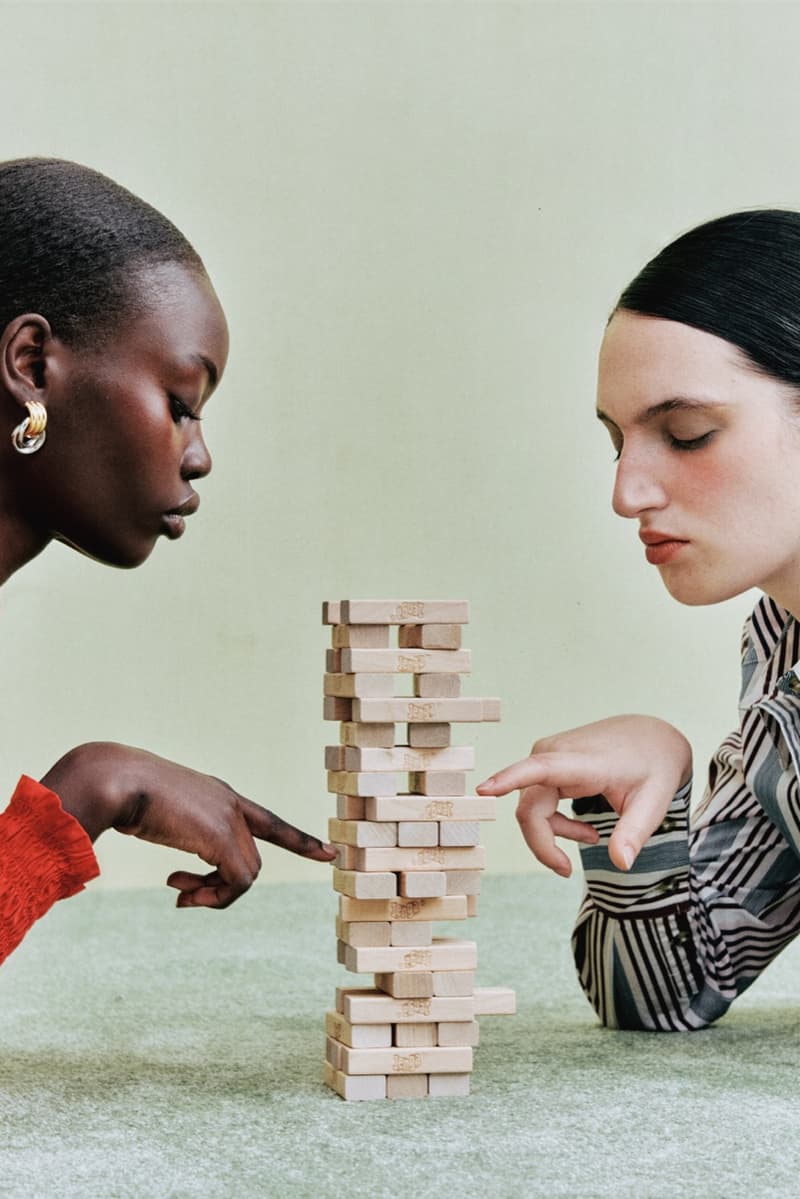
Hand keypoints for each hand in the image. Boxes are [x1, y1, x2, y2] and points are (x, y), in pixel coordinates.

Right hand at [41, 742, 336, 907]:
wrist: (117, 779)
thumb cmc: (125, 793)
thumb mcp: (158, 814)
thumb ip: (177, 833)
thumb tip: (182, 868)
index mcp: (219, 796)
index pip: (268, 820)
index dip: (298, 840)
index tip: (329, 852)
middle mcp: (231, 805)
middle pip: (249, 862)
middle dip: (219, 888)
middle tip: (183, 896)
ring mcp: (229, 819)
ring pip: (246, 876)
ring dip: (212, 895)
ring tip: (179, 894)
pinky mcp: (222, 836)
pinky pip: (237, 883)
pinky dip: (213, 897)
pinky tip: (178, 891)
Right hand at [476, 715, 691, 875]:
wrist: (650, 735)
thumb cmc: (654, 767)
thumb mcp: (655, 802)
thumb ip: (635, 832)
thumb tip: (620, 863)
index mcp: (583, 762)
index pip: (540, 769)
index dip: (509, 780)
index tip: (483, 790)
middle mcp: (555, 753)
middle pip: (530, 809)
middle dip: (544, 844)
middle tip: (565, 871)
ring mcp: (546, 754)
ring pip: (530, 807)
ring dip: (555, 832)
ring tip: (593, 838)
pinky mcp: (544, 759)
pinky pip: (536, 798)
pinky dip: (555, 821)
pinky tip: (585, 827)